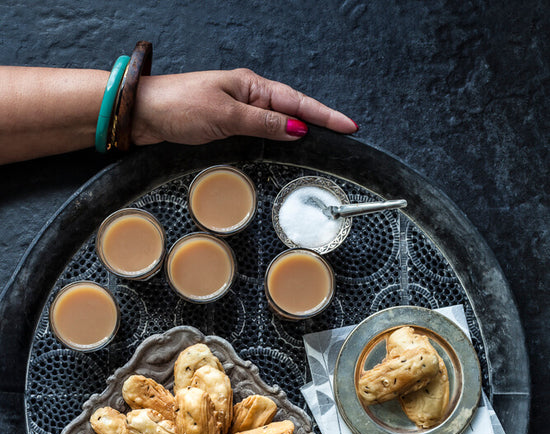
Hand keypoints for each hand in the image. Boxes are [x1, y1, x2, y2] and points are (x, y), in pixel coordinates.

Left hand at [132, 68, 357, 145]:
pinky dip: (278, 137)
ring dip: (301, 130)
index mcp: (252, 86)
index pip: (297, 103)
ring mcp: (238, 109)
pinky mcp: (227, 123)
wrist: (145, 112)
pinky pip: (262, 130)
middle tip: (346, 135)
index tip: (348, 126)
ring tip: (326, 141)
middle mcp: (248, 95)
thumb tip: (297, 130)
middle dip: (320, 122)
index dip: (324, 116)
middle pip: (293, 110)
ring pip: (278, 121)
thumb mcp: (226, 116)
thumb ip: (263, 123)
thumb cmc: (179, 106)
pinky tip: (287, 144)